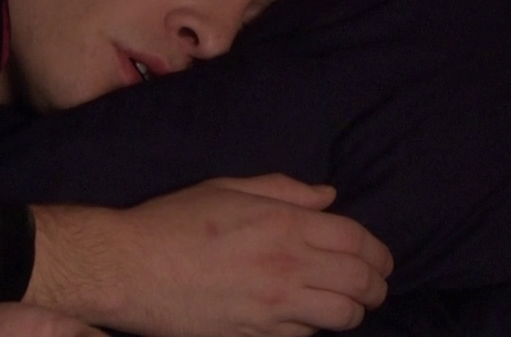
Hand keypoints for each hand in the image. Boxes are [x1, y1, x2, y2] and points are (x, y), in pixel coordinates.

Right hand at [26, 174, 393, 336]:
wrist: (131, 268)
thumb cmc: (173, 221)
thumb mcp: (227, 188)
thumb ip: (283, 189)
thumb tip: (327, 196)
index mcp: (282, 223)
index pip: (357, 240)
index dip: (378, 251)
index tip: (380, 258)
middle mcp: (287, 266)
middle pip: (360, 281)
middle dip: (376, 284)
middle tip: (373, 284)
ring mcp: (274, 306)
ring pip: (343, 316)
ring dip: (353, 310)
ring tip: (346, 304)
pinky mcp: (257, 334)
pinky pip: (306, 336)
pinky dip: (315, 327)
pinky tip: (306, 317)